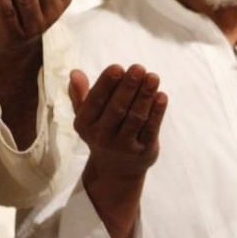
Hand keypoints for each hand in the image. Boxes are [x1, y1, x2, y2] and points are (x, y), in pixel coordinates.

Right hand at [73, 65, 166, 185]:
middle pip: (117, 109)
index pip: (96, 101)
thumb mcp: (87, 116)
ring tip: (153, 77)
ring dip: (145, 96)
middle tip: (139, 68)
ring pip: (136, 118)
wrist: (115, 170)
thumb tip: (75, 72)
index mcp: (85, 124)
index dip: (107, 84)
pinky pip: (151, 129)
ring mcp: (124, 146)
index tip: (118, 67)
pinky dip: (157, 112)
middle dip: (129, 87)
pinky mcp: (143, 152)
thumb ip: (80, 93)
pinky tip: (161, 96)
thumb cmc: (101, 132)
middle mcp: (102, 137)